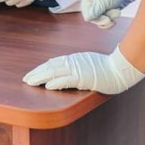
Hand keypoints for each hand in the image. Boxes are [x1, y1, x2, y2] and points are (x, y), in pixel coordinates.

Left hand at [23, 47, 144, 95]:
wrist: (119, 68)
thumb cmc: (105, 66)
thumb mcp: (86, 62)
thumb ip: (74, 64)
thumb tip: (60, 65)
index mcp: (73, 58)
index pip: (53, 63)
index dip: (41, 68)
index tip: (32, 73)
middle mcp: (72, 62)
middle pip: (50, 67)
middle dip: (36, 73)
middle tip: (25, 79)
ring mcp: (77, 69)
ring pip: (54, 72)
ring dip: (41, 77)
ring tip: (30, 82)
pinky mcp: (82, 77)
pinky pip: (67, 80)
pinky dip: (56, 82)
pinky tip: (47, 86)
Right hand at [82, 0, 144, 29]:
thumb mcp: (103, 2)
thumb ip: (93, 11)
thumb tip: (87, 19)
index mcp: (87, 0)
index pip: (87, 16)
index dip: (97, 19)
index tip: (105, 17)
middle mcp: (91, 5)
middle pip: (94, 20)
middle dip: (106, 18)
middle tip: (114, 12)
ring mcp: (98, 9)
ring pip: (100, 22)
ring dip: (110, 19)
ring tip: (117, 11)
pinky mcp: (105, 12)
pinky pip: (105, 23)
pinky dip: (112, 20)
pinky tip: (116, 14)